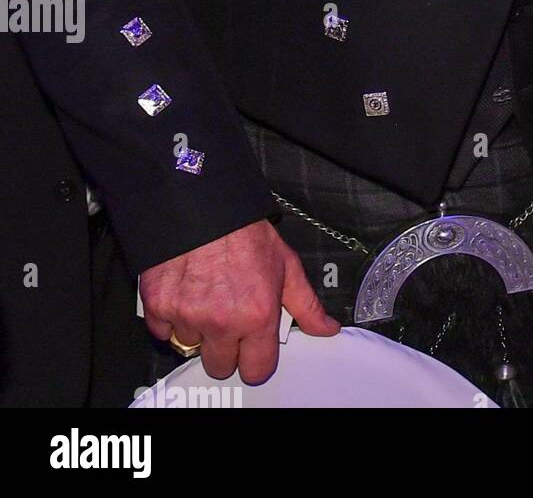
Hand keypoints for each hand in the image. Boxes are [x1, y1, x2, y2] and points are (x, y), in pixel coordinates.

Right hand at [139, 219, 339, 383]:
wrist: (205, 208)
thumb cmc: (246, 234)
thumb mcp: (287, 266)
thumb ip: (306, 304)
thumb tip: (326, 329)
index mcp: (257, 315)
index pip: (256, 370)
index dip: (257, 360)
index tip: (254, 349)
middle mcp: (222, 322)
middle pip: (220, 367)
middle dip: (226, 349)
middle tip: (229, 320)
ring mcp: (188, 317)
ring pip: (191, 347)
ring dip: (199, 330)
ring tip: (208, 298)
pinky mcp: (160, 309)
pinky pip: (163, 332)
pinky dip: (172, 319)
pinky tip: (186, 294)